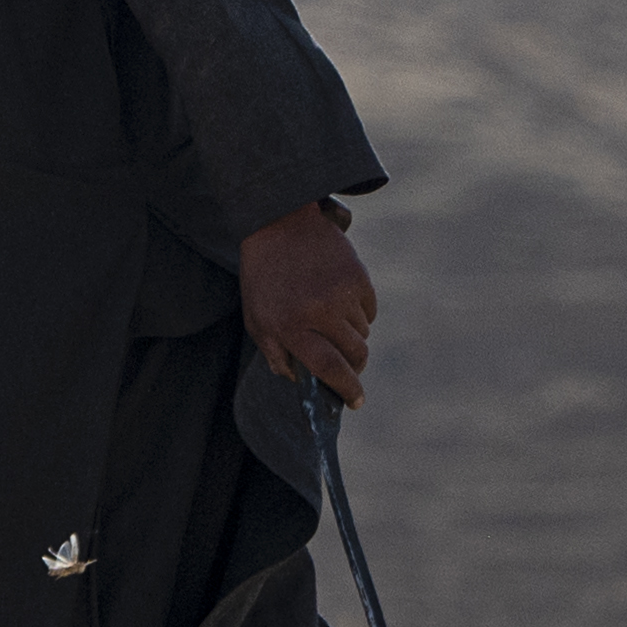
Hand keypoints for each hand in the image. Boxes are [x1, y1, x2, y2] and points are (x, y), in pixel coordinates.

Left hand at [239, 198, 379, 405]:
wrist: (280, 225)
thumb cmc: (263, 278)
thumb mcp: (256, 321)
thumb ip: (276, 355)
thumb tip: (300, 381)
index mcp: (291, 326)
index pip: (329, 368)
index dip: (346, 388)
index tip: (356, 401)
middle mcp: (320, 312)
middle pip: (355, 354)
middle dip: (354, 367)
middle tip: (347, 368)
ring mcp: (342, 292)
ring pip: (363, 334)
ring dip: (352, 337)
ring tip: (330, 322)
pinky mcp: (358, 276)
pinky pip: (370, 310)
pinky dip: (359, 314)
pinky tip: (339, 301)